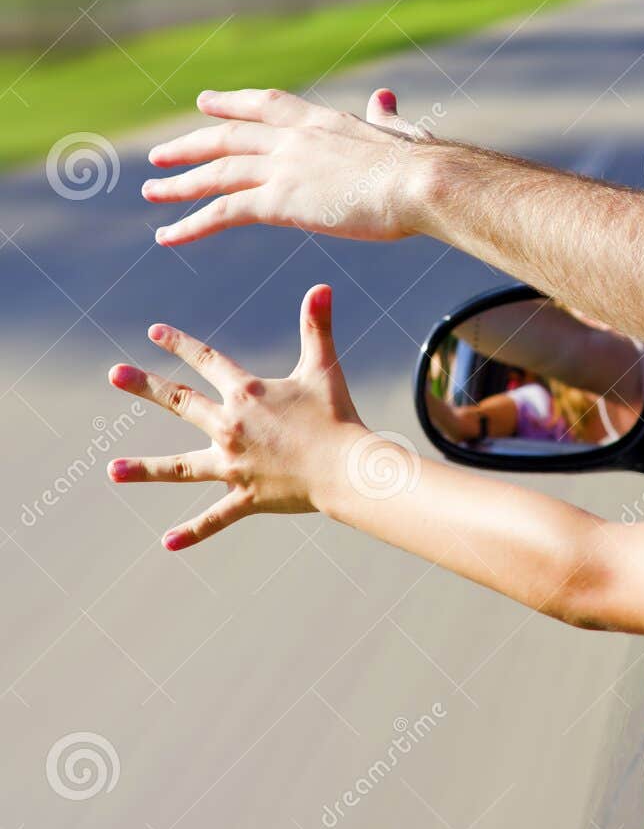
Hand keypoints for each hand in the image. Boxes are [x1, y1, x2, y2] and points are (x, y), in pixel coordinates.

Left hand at [107, 285, 358, 549]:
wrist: (345, 467)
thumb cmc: (337, 416)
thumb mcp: (324, 368)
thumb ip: (318, 327)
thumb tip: (322, 285)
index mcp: (246, 394)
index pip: (207, 361)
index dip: (181, 343)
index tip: (154, 332)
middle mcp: (230, 427)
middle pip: (180, 402)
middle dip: (145, 385)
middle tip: (114, 373)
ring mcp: (233, 465)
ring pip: (180, 467)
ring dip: (144, 468)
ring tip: (112, 471)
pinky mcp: (245, 497)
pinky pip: (214, 518)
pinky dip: (192, 532)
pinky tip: (167, 543)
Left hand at [143, 86, 434, 247]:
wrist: (419, 182)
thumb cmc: (420, 166)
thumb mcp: (397, 134)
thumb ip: (384, 118)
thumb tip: (387, 98)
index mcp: (320, 120)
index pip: (263, 105)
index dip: (230, 104)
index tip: (204, 104)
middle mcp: (292, 138)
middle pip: (227, 137)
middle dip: (190, 146)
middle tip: (160, 156)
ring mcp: (282, 167)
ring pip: (216, 172)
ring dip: (179, 183)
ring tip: (151, 192)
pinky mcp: (280, 202)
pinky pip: (223, 211)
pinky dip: (191, 224)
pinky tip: (168, 235)